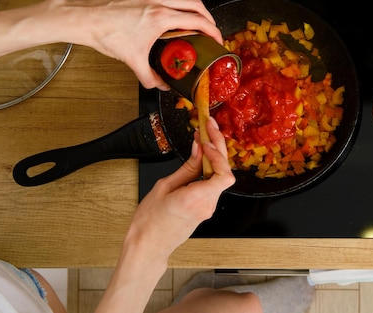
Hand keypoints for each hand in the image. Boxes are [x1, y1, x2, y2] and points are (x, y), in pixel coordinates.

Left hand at [64, 0, 222, 88]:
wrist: (83, 18)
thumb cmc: (106, 35)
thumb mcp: (132, 60)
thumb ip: (150, 76)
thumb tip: (161, 85)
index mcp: (161, 17)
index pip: (197, 20)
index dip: (212, 29)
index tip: (217, 38)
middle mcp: (157, 1)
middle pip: (194, 3)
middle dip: (207, 15)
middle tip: (210, 28)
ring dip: (190, 8)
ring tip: (192, 22)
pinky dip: (171, 5)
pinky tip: (165, 19)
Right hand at [124, 117, 234, 261]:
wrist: (148, 245)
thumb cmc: (150, 221)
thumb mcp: (164, 187)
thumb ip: (187, 167)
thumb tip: (198, 149)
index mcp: (197, 198)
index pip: (224, 174)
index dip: (218, 154)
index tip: (206, 141)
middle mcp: (207, 204)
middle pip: (224, 171)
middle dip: (218, 146)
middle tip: (209, 126)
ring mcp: (208, 208)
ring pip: (220, 176)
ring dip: (214, 156)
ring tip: (203, 137)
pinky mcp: (205, 208)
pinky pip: (213, 184)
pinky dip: (209, 168)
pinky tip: (200, 157)